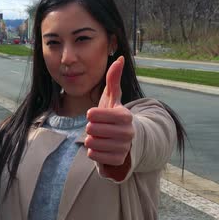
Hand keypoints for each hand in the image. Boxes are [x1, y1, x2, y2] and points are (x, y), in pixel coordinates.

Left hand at [85, 56, 133, 176]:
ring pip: (91, 143)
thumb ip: (113, 79)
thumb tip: (121, 58)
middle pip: (90, 130)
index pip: (92, 115)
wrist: (122, 141)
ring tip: (100, 138)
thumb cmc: (113, 116)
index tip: (96, 115)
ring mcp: (124, 148)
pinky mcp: (119, 161)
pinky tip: (101, 148)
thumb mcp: (111, 98)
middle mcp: (128, 132)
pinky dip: (94, 153)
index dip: (91, 115)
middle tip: (99, 128)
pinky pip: (94, 156)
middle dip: (90, 129)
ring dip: (91, 140)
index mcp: (125, 115)